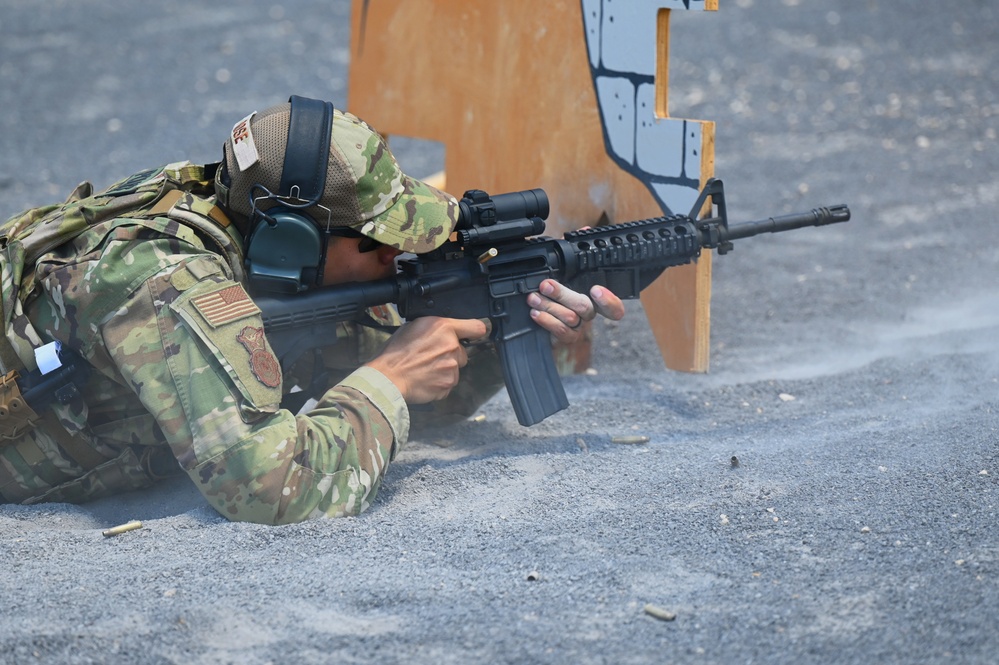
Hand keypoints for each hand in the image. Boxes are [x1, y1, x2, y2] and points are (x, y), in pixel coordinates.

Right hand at [366, 316, 487, 403]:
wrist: (388, 377)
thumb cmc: (395, 352)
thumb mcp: (412, 326)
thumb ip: (434, 327)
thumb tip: (442, 330)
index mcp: (444, 328)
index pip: (476, 327)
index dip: (474, 331)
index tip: (472, 335)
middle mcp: (452, 347)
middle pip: (462, 352)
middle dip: (451, 355)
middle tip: (431, 357)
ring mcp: (452, 368)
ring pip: (455, 369)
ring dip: (444, 370)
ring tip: (425, 369)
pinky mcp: (448, 385)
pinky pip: (448, 383)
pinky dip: (439, 383)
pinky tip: (425, 379)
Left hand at [527, 279, 624, 342]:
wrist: (543, 324)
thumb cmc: (554, 297)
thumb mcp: (561, 283)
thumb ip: (562, 279)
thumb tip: (548, 278)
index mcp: (593, 297)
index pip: (613, 304)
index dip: (609, 300)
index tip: (595, 290)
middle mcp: (589, 313)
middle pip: (584, 306)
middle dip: (561, 294)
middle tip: (545, 286)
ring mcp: (579, 327)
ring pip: (570, 317)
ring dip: (548, 306)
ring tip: (533, 299)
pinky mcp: (568, 338)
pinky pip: (561, 330)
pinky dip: (547, 320)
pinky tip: (536, 313)